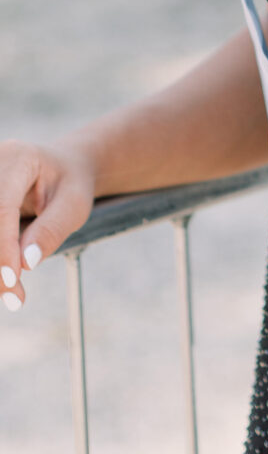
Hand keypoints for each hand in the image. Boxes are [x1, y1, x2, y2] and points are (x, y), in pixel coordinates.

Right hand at [0, 140, 95, 311]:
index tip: (13, 278)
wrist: (64, 168)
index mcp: (18, 158)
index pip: (1, 206)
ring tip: (12, 292)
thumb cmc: (71, 183)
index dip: (3, 246)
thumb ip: (51, 230)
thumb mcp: (74, 204)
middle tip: (14, 296)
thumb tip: (27, 263)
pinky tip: (5, 280)